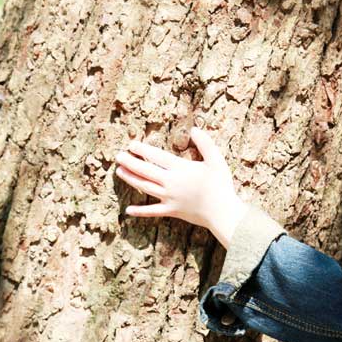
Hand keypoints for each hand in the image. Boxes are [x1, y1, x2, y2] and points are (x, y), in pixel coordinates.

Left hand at [114, 127, 245, 247]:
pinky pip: (152, 211)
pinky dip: (140, 211)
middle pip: (146, 170)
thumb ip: (205, 143)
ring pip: (145, 187)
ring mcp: (169, 198)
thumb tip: (194, 129)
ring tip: (119, 172)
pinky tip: (128, 211)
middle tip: (118, 156)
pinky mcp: (171, 211)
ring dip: (131, 179)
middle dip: (130, 162)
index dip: (143, 150)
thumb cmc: (221, 185)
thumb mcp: (216, 160)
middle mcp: (171, 183)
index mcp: (181, 169)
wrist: (222, 212)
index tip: (131, 145)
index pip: (157, 156)